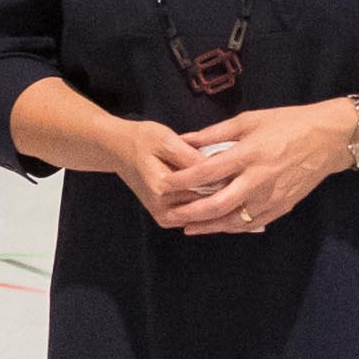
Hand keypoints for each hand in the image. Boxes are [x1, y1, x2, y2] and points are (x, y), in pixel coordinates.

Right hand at [97, 117, 226, 227]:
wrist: (119, 151)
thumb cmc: (142, 140)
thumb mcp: (166, 139)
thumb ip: (191, 157)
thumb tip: (220, 169)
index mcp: (163, 188)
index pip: (206, 188)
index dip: (227, 177)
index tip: (239, 166)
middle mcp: (163, 209)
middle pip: (207, 203)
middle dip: (225, 190)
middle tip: (239, 173)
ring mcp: (164, 217)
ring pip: (203, 213)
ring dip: (218, 200)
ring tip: (230, 181)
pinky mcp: (165, 219)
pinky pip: (194, 216)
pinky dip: (206, 205)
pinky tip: (216, 191)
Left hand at [160, 101, 356, 235]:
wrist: (329, 139)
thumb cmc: (287, 123)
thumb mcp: (250, 120)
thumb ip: (215, 133)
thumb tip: (184, 139)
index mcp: (249, 153)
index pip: (208, 171)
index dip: (183, 180)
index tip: (164, 183)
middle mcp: (259, 179)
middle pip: (217, 204)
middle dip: (190, 213)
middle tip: (169, 216)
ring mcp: (271, 197)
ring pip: (233, 220)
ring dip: (208, 226)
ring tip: (186, 227)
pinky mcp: (282, 208)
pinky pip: (251, 223)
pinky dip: (230, 227)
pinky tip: (216, 226)